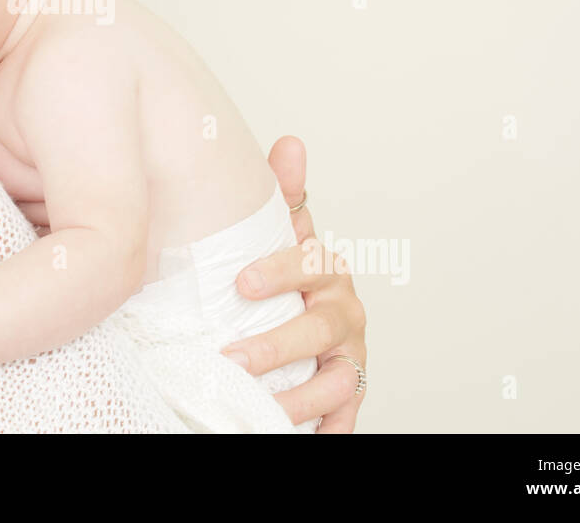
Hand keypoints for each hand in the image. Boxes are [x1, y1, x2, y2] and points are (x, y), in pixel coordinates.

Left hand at [222, 135, 367, 432]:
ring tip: (261, 407)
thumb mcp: (281, 235)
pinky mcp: (346, 392)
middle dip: (277, 345)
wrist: (302, 320)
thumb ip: (284, 195)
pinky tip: (308, 437)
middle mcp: (344, 312)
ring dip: (299, 397)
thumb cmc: (286, 275)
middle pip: (321, 329)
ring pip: (336, 379)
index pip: (312, 264)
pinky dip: (329, 428)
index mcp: (326, 269)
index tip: (242, 282)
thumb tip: (291, 143)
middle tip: (232, 357)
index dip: (280, 271)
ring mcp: (348, 355)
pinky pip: (344, 413)